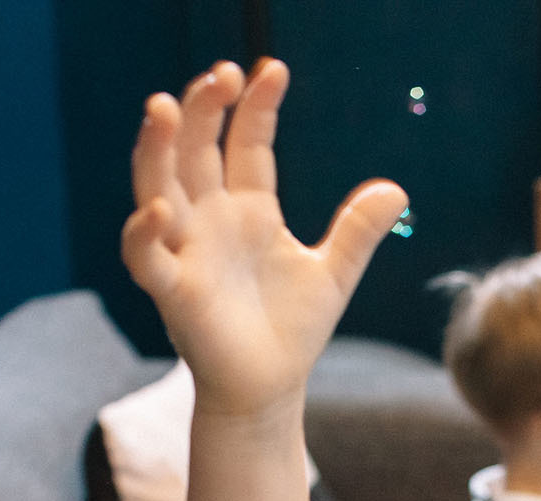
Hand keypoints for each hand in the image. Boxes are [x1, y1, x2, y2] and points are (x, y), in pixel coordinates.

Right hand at [122, 61, 407, 416]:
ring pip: (158, 186)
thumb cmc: (291, 329)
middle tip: (223, 74)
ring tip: (164, 106)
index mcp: (248, 208)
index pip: (246, 143)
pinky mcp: (174, 292)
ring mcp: (187, 251)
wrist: (268, 389)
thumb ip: (358, 230)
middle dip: (203, 109)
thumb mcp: (333, 273)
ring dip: (157, 148)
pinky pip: (148, 258)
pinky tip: (159, 211)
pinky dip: (144, 234)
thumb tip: (396, 189)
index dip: (256, 107)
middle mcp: (210, 220)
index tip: (272, 70)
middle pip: (195, 149)